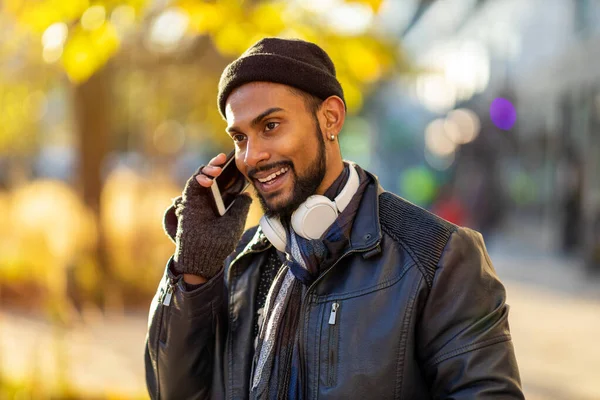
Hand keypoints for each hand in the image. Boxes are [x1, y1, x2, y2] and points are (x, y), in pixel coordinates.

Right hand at [162, 153, 251, 279]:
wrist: (205, 256)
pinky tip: (207, 180)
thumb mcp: (236, 222)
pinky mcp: (189, 202)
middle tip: (223, 159)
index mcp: (221, 203)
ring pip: (201, 177)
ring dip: (208, 169)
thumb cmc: (220, 242)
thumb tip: (246, 194)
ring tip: (216, 169)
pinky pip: (192, 185)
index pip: (224, 183)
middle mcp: (209, 199)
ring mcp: (198, 200)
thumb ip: (241, 207)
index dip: (228, 172)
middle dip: (216, 165)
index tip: (235, 163)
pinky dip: (198, 179)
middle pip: (212, 176)